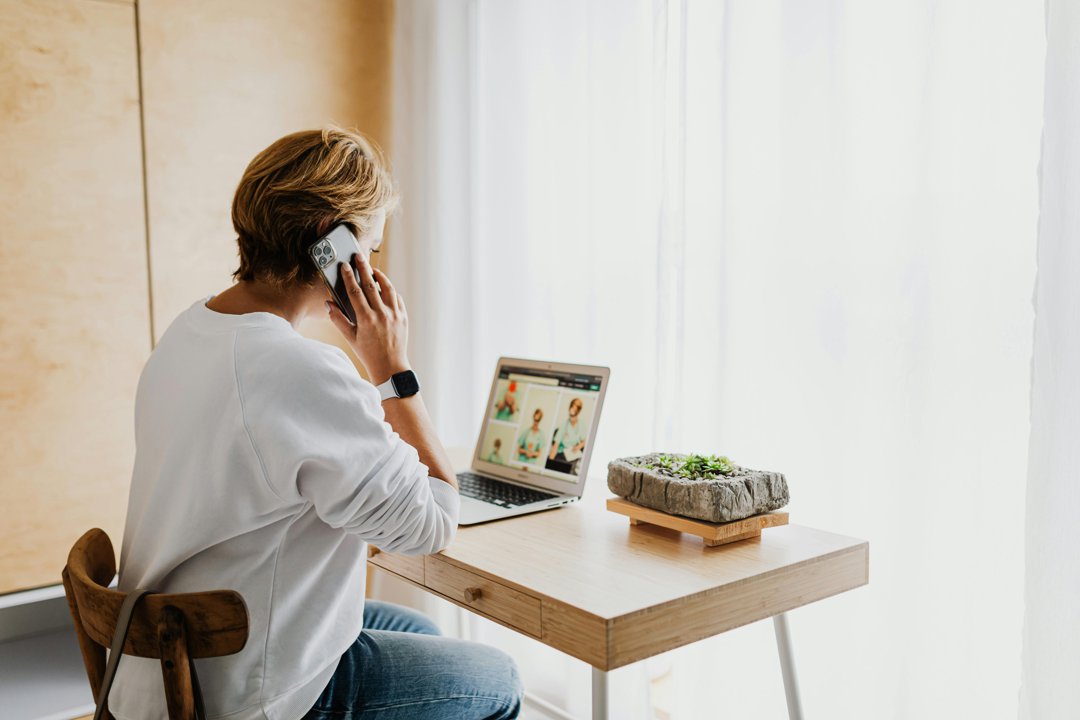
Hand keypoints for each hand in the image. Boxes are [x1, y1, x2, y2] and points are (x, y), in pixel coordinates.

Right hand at [327, 253, 409, 383]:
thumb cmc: (368, 354)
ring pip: (388, 289)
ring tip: (372, 269)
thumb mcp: (350, 338)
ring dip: (380, 277)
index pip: (355, 292)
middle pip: (372, 285)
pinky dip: (390, 290)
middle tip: (358, 256)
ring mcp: (395, 315)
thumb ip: (338, 319)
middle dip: (364, 268)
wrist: (390, 367)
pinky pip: (397, 298)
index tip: (345, 265)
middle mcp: (382, 315)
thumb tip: (329, 304)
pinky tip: (384, 287)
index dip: (349, 277)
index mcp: (366, 319)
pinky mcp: (404, 317)